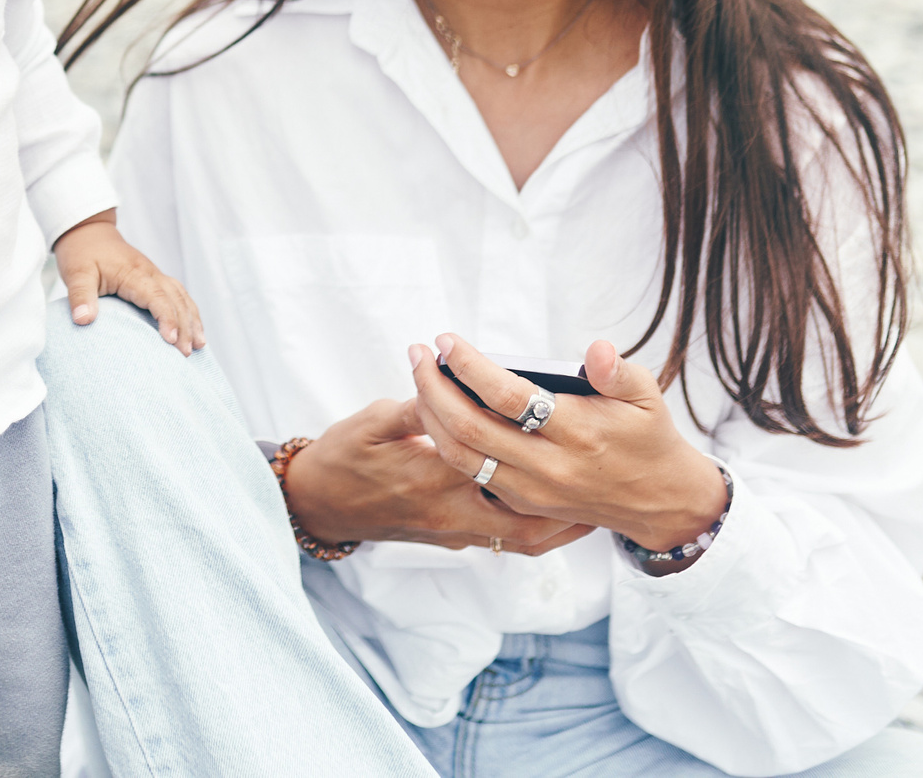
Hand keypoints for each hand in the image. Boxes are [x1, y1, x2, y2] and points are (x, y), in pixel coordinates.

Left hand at [53, 212, 205, 354]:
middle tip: (186, 353)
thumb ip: (80, 296)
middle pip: (176, 299)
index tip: (171, 340)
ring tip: (199, 345)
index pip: (157, 296)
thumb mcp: (76, 274)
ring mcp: (154, 273)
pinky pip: (178, 294)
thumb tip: (83, 320)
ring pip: (181, 296)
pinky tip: (193, 329)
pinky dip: (188, 311)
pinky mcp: (154, 277)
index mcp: (133, 273)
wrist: (88, 231)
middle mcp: (149, 272)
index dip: (167, 318)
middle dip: (185, 326)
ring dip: (192, 320)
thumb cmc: (82, 253)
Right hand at [281, 397, 595, 554]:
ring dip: (558, 526)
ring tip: (593, 508)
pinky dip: (532, 531)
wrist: (320, 504)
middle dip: (565, 504)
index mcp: (431, 473)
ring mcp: (451, 531)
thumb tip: (448, 380)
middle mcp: (448, 509)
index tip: (553, 417)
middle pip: (523, 512)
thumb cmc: (344, 456)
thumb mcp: (374, 421)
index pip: (491, 453)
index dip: (523, 437)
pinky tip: (553, 513)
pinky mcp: (449, 541)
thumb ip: (418, 406)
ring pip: (520, 537)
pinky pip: (503, 542)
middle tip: (601, 483)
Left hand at [407, 333, 728, 564]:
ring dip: (430, 415)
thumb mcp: (647, 396)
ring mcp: (533, 490)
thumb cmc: (647, 436)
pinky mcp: (523, 504)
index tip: (447, 340)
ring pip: (461, 455)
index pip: (509, 396)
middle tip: (416, 353)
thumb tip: (597, 349)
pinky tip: (435, 413)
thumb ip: (618, 372)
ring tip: (418, 377)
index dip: (471, 366)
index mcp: (579, 433)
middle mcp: (551, 466)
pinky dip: (446, 442)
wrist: (659, 499)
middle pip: (471, 427)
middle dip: (433, 387)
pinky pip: (472, 473)